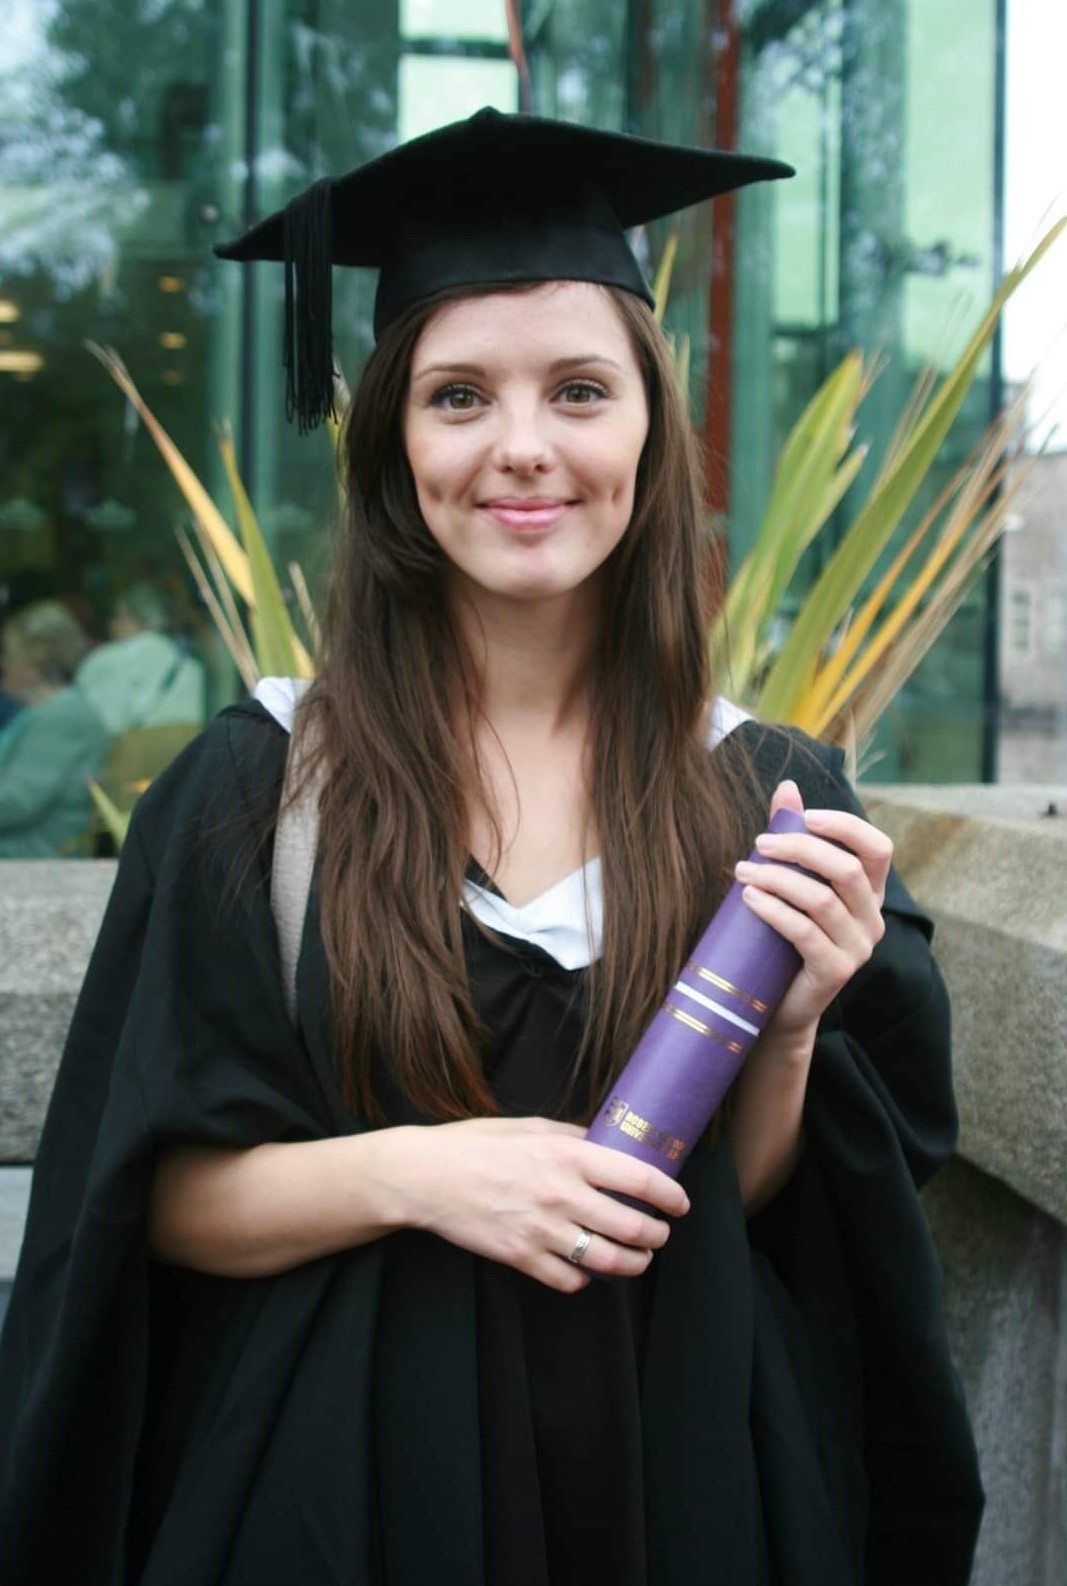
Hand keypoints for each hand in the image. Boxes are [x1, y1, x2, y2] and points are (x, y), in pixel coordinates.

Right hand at [394, 1116, 689, 1292]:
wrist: (426, 1177)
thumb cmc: (476, 1145)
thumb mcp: (530, 1126)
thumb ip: (573, 1137)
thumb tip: (608, 1145)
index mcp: (567, 1155)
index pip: (639, 1179)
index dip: (670, 1195)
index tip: (680, 1203)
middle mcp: (561, 1195)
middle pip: (634, 1228)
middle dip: (657, 1236)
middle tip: (659, 1234)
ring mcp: (542, 1230)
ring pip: (609, 1261)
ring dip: (633, 1264)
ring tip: (637, 1258)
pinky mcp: (521, 1258)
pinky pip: (570, 1279)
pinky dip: (584, 1277)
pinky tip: (585, 1267)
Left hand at [733, 778, 892, 1054]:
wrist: (776, 1005)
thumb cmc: (781, 936)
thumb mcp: (787, 882)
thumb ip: (792, 836)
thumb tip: (787, 787)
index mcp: (869, 893)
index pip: (878, 848)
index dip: (847, 826)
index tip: (806, 816)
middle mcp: (872, 919)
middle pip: (847, 869)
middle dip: (800, 848)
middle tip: (758, 843)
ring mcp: (858, 948)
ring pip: (824, 900)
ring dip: (779, 879)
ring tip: (743, 870)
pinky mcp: (836, 971)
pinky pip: (806, 933)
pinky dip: (775, 910)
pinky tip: (749, 897)